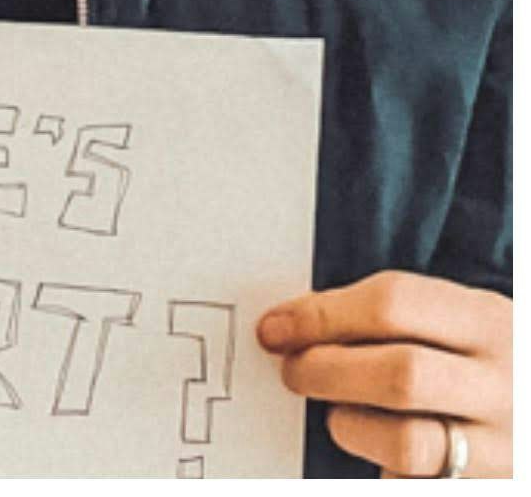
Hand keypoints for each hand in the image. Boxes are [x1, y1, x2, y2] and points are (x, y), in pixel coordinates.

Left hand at [261, 270, 511, 476]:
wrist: (528, 411)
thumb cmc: (486, 364)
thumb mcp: (463, 323)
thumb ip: (394, 319)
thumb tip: (295, 325)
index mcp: (491, 323)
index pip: (394, 304)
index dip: (320, 316)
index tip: (277, 327)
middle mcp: (503, 385)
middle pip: (398, 375)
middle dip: (325, 371)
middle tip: (294, 371)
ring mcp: (502, 447)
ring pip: (406, 442)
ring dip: (351, 426)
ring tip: (343, 415)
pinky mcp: (486, 487)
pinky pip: (412, 484)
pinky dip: (383, 469)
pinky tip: (381, 451)